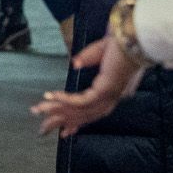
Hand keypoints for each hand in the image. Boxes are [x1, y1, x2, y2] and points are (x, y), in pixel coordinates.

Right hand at [33, 35, 148, 136]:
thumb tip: (74, 64)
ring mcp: (107, 96)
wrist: (134, 41)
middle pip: (82, 116)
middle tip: (42, 128)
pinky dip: (64, 99)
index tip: (63, 132)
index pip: (91, 112)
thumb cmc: (120, 45)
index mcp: (111, 92)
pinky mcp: (104, 91)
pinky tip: (50, 96)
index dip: (76, 122)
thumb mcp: (99, 52)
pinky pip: (80, 100)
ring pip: (79, 110)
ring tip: (38, 110)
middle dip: (60, 121)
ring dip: (57, 110)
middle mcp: (109, 99)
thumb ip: (86, 59)